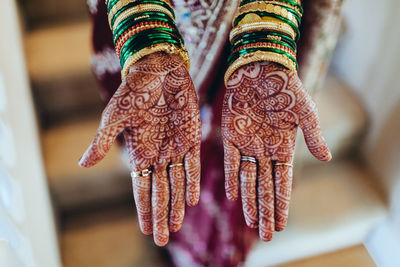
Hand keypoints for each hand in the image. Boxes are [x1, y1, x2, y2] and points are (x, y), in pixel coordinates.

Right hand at [79, 52, 200, 245]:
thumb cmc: (133, 91)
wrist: (158, 69)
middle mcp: (158, 154)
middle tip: (162, 239)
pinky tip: (191, 200)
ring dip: (177, 205)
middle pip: (160, 191)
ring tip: (176, 226)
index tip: (146, 230)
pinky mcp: (192, 137)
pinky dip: (191, 182)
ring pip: (177, 183)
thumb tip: (82, 165)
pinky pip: (193, 164)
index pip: (141, 188)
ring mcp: (176, 147)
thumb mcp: (114, 117)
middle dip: (161, 215)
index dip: (144, 209)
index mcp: (139, 151)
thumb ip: (102, 141)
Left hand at [222, 61, 330, 240]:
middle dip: (266, 211)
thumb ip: (314, 135)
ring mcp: (248, 144)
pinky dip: (231, 179)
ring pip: (248, 180)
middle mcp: (265, 150)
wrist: (260, 67)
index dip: (282, 204)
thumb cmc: (286, 86)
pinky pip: (230, 162)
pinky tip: (232, 197)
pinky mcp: (231, 136)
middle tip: (266, 236)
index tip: (282, 225)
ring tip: (252, 224)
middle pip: (266, 187)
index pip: (283, 183)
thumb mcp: (305, 111)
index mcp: (284, 147)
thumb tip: (327, 160)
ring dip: (250, 201)